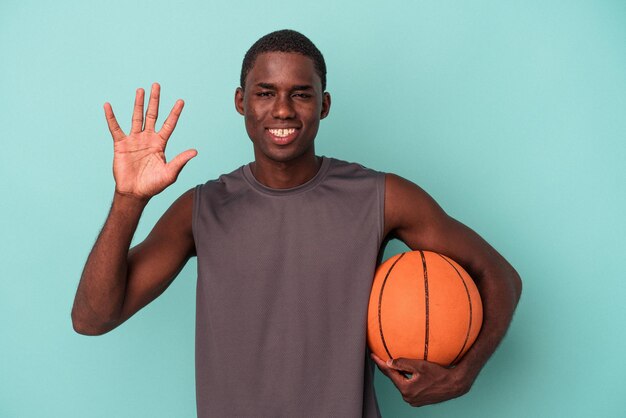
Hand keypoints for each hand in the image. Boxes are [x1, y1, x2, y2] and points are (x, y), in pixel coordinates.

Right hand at [104, 83, 196, 198]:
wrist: (134, 193)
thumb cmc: (153, 185)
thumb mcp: (170, 173)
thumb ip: (180, 161)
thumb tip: (195, 151)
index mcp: (160, 144)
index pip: (169, 124)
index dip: (175, 113)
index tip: (181, 101)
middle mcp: (148, 138)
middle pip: (152, 115)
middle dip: (155, 100)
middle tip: (157, 85)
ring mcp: (134, 140)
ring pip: (136, 117)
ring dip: (138, 103)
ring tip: (140, 89)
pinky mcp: (121, 144)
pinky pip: (115, 128)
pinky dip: (111, 117)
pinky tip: (108, 105)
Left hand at [371, 353, 471, 406]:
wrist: (454, 384)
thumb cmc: (439, 373)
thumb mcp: (420, 366)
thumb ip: (403, 363)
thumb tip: (388, 362)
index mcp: (406, 389)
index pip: (389, 373)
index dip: (380, 363)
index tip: (373, 355)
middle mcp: (408, 397)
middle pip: (395, 379)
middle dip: (388, 369)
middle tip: (380, 357)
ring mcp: (414, 400)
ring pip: (402, 383)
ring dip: (398, 374)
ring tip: (392, 364)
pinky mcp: (419, 400)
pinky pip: (408, 387)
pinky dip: (405, 378)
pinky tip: (406, 372)